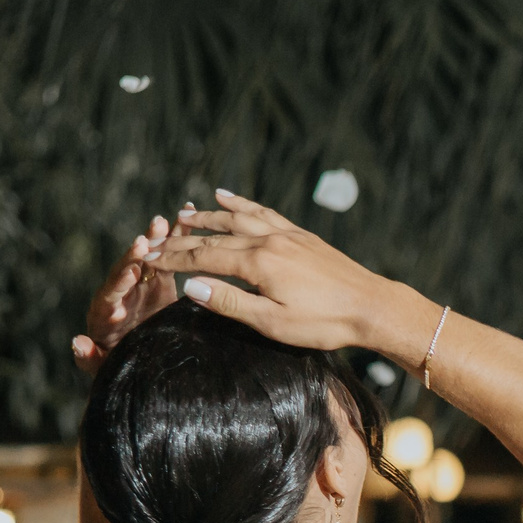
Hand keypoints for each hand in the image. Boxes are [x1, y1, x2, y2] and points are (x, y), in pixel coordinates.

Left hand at [72, 212, 181, 375]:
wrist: (137, 362)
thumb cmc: (115, 365)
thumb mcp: (101, 366)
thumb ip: (89, 356)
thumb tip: (78, 341)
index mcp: (105, 312)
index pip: (110, 294)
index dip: (119, 284)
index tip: (129, 275)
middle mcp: (121, 293)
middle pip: (125, 270)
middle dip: (134, 256)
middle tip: (143, 241)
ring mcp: (140, 285)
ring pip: (144, 259)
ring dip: (153, 240)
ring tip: (162, 222)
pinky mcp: (159, 283)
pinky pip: (165, 259)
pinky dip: (173, 239)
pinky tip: (185, 216)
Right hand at [151, 191, 409, 354]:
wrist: (372, 307)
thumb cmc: (324, 323)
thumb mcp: (273, 324)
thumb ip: (231, 303)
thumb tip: (191, 286)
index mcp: (258, 263)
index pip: (204, 258)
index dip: (174, 260)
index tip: (149, 260)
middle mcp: (269, 240)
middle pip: (216, 236)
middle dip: (183, 239)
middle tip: (157, 241)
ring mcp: (287, 234)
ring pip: (238, 218)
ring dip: (208, 216)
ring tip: (184, 213)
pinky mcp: (302, 235)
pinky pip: (264, 212)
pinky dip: (242, 205)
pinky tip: (229, 198)